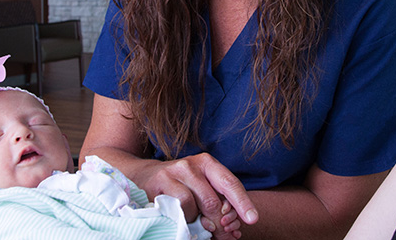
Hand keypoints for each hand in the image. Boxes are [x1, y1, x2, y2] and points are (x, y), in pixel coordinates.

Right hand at [138, 153, 256, 238]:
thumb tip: (231, 230)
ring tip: (191, 220)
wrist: (142, 175)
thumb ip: (217, 204)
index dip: (243, 203)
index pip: (230, 183)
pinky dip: (180, 219)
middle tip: (221, 235)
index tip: (252, 219)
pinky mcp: (157, 184)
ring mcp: (172, 173)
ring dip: (194, 221)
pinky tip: (178, 217)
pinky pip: (175, 208)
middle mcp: (191, 165)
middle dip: (219, 223)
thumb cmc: (179, 185)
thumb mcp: (201, 188)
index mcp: (207, 164)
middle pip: (212, 200)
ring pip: (192, 206)